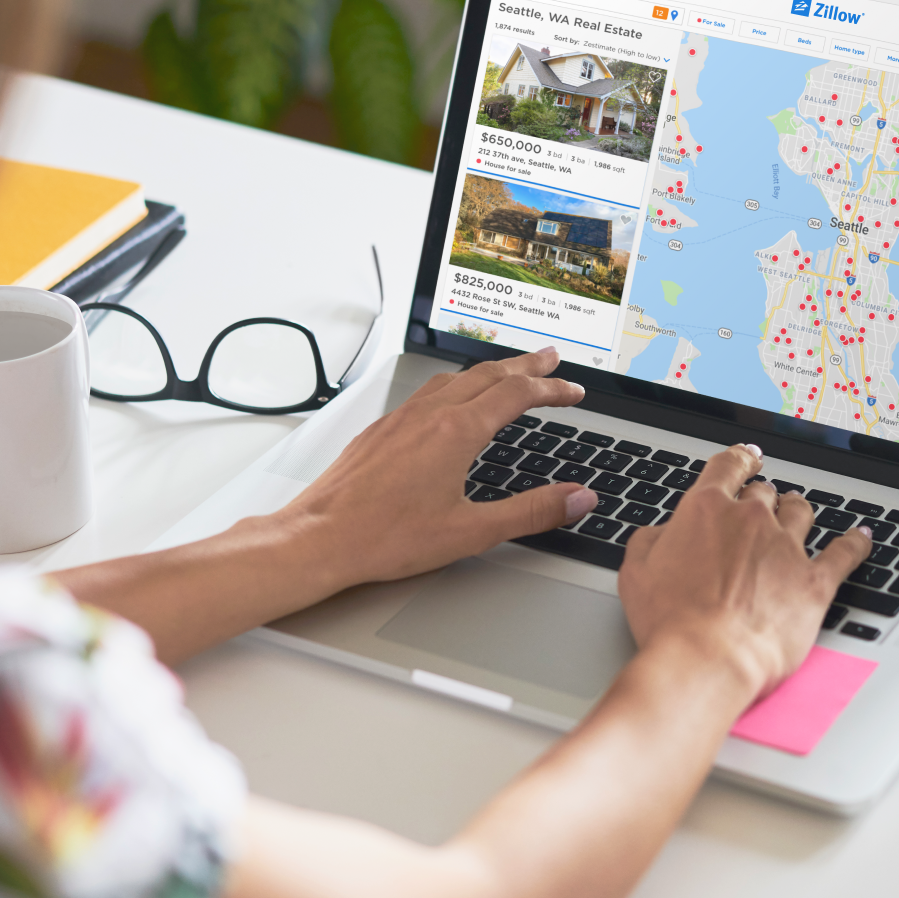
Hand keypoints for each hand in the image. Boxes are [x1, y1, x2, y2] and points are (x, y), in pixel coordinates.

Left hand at [272, 348, 599, 590]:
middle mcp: (429, 415)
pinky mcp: (382, 429)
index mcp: (456, 432)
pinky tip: (452, 398)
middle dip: (526, 365)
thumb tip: (578, 499)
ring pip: (455, 377)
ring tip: (509, 370)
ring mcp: (402, 418)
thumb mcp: (472, 532)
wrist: (320, 538)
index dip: (552, 389)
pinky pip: (428, 391)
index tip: (573, 391)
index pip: (517, 394)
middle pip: (488, 374)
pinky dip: (456, 384)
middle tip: (551, 359)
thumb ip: (531, 512)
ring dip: (490, 370)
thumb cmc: (385, 537)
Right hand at [616, 445, 871, 699]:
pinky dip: (855, 542)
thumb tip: (662, 533)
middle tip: (758, 507)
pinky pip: (845, 552)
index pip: (728, 466)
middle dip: (761, 497)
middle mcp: (751, 520)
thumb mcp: (635, 572)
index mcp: (706, 509)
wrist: (707, 658)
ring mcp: (787, 548)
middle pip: (765, 492)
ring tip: (797, 513)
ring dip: (797, 510)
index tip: (747, 457)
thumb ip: (650, 541)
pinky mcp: (815, 581)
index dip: (740, 458)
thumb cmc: (669, 621)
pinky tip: (861, 536)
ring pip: (801, 512)